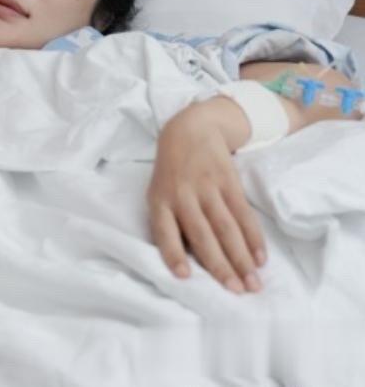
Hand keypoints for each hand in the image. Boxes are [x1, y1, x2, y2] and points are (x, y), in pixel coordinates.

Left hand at [147, 99, 266, 294]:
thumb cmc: (172, 173)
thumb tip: (190, 265)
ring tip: (253, 284)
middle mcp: (182, 195)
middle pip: (203, 235)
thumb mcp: (160, 192)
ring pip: (226, 228)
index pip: (164, 231)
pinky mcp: (228, 181)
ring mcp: (207, 187)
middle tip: (236, 292)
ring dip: (242, 259)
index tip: (184, 277)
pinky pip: (243, 213)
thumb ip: (171, 223)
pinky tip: (261, 258)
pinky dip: (254, 238)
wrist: (190, 129)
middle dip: (221, 266)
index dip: (173, 253)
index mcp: (160, 200)